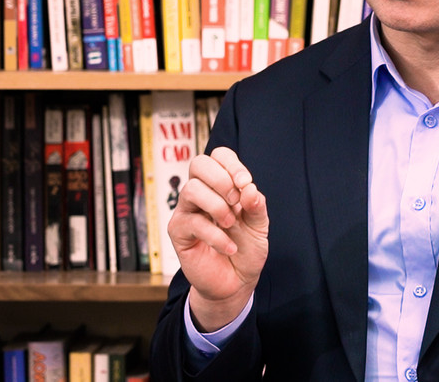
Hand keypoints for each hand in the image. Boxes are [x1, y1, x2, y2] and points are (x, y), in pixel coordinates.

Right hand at [167, 146, 268, 331]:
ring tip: (231, 225)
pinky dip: (216, 235)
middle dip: (221, 179)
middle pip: (198, 163)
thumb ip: (256, 205)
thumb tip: (248, 188)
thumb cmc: (246, 249)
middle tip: (236, 202)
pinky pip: (193, 223)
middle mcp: (201, 193)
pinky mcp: (179, 232)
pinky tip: (229, 247)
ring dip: (217, 207)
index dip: (232, 164)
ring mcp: (187, 211)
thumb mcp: (259, 225)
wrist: (236, 282)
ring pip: (192, 190)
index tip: (246, 184)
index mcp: (221, 185)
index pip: (218, 155)